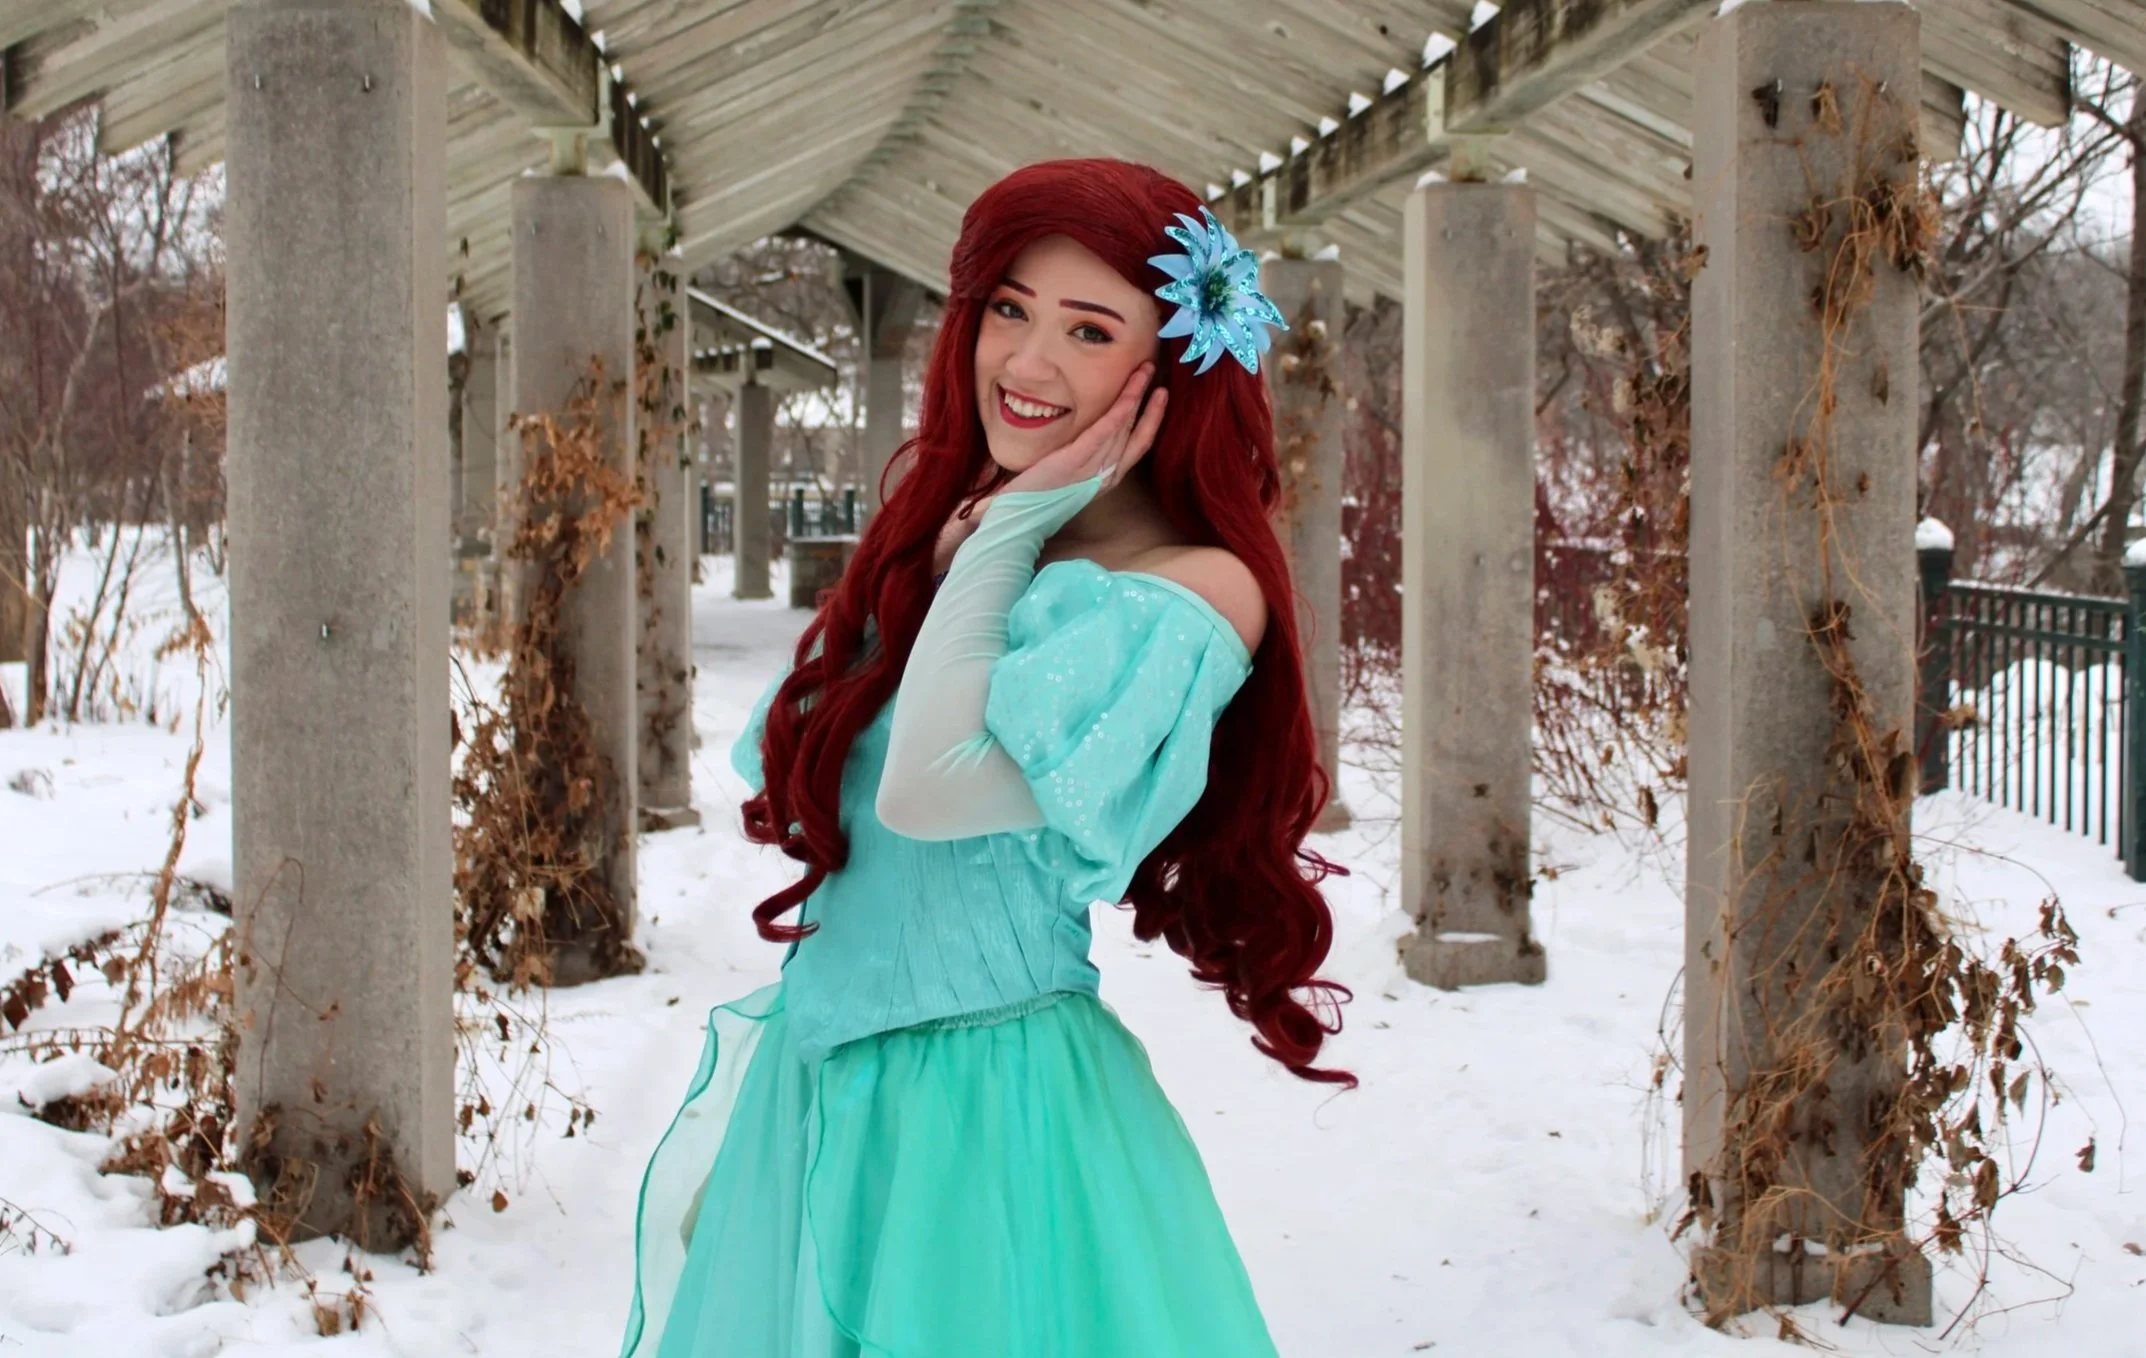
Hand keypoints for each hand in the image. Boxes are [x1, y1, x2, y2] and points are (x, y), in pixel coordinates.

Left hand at [997, 363, 1166, 498]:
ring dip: (1135, 396)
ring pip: (1123, 426)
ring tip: (1143, 372)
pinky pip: (1102, 434)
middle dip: (1149, 400)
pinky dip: (1117, 414)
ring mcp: (1094, 469)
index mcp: (1109, 477)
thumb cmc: (1042, 494)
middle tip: (1153, 370)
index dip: (1152, 417)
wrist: (1023, 516)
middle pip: (1137, 431)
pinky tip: (1126, 397)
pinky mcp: (1076, 462)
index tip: (1159, 393)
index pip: (1139, 443)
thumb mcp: (1072, 473)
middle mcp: (1109, 474)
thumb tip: (1092, 430)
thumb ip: (1085, 454)